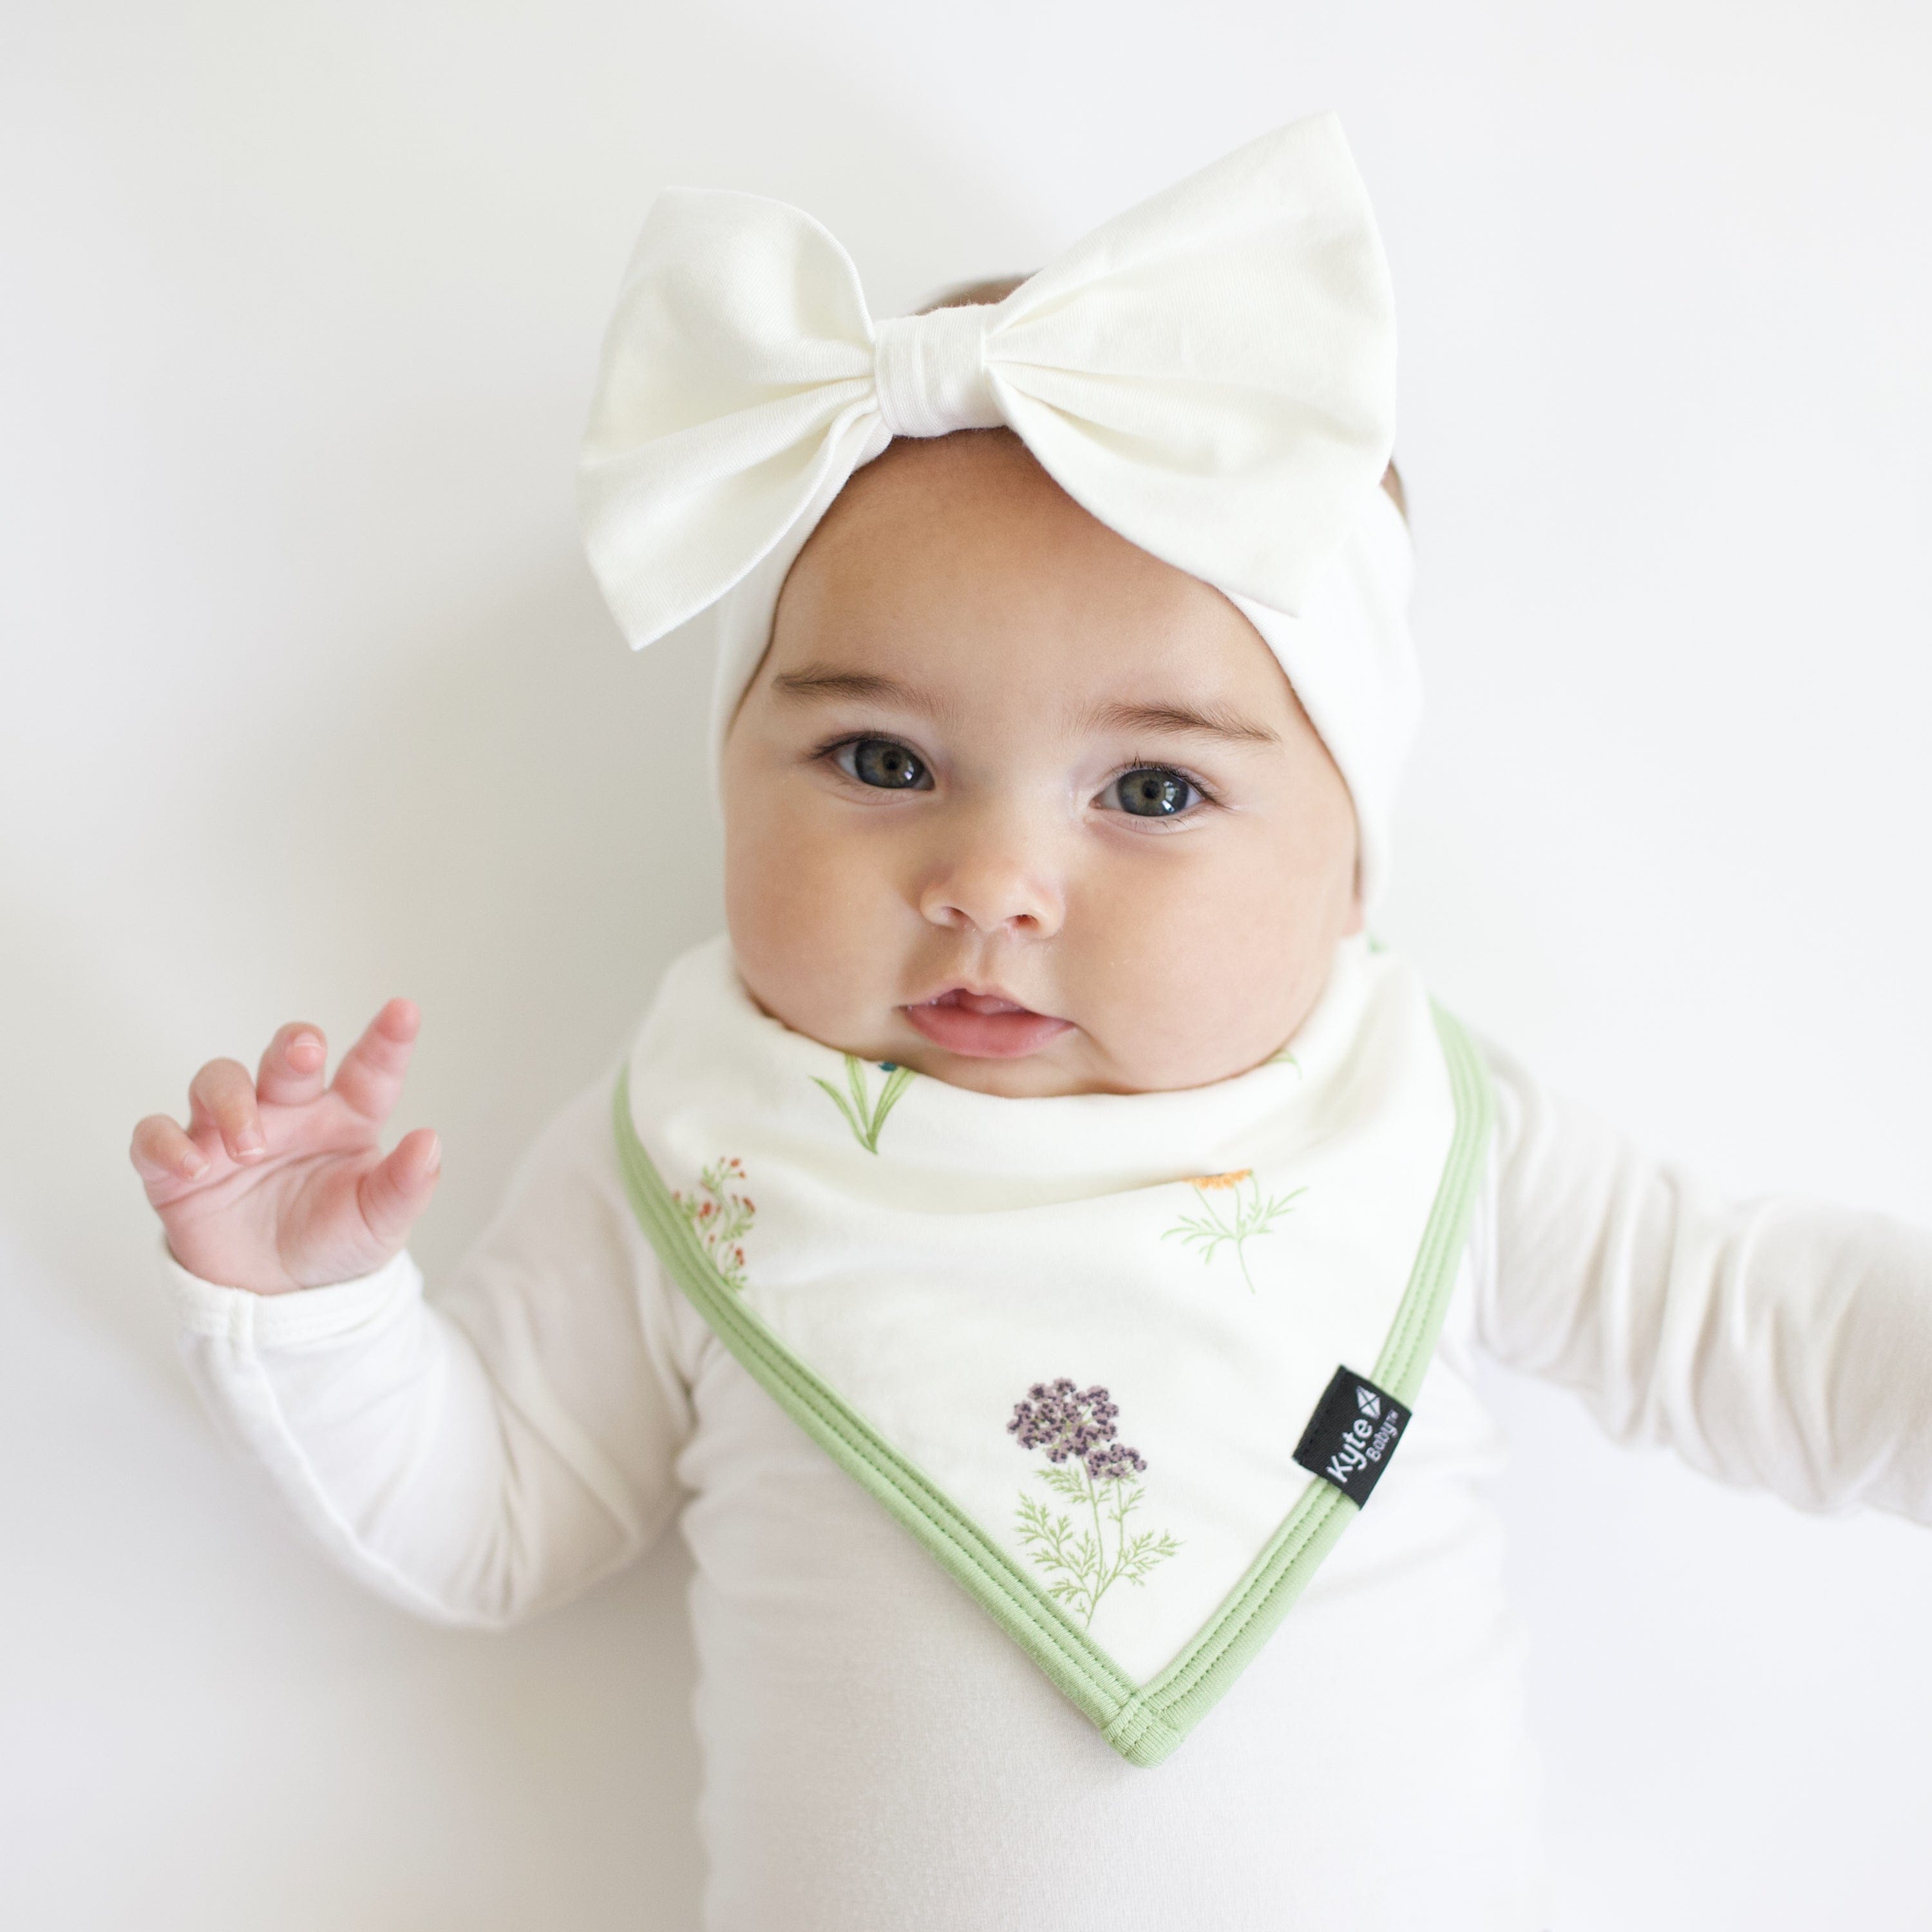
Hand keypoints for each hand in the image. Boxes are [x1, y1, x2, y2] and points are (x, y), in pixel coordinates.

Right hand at [130, 1001, 440, 1293]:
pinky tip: (192, 1169)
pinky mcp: (179, 1170)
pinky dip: (165, 1146)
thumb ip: (406, 1185)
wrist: (282, 1299)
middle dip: (293, 1045)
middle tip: (304, 1054)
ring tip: (250, 1145)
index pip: (369, 1068)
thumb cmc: (337, 1241)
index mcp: (346, 1117)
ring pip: (218, 1080)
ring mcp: (229, 1134)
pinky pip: (155, 1138)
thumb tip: (429, 1142)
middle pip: (286, 1057)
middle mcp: (288, 1113)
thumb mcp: (381, 1222)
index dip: (386, 1039)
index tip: (404, 1012)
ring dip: (231, 1101)